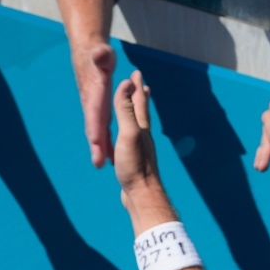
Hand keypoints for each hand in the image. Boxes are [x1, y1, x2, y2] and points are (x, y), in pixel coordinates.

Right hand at [74, 38, 117, 167]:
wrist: (88, 52)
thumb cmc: (99, 54)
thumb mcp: (102, 54)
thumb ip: (101, 57)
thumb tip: (100, 53)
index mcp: (95, 92)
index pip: (94, 110)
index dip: (95, 124)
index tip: (95, 140)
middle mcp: (93, 103)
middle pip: (94, 126)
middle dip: (96, 145)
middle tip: (98, 163)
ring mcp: (96, 107)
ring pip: (97, 129)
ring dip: (99, 146)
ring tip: (101, 164)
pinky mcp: (99, 109)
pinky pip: (102, 127)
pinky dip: (104, 140)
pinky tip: (109, 153)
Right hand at [112, 70, 163, 197]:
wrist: (142, 196)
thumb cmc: (134, 166)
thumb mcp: (128, 134)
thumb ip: (127, 110)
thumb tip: (127, 85)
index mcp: (140, 129)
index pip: (139, 102)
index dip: (137, 88)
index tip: (136, 73)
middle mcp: (143, 137)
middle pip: (142, 113)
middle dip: (141, 99)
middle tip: (142, 87)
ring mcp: (140, 150)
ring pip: (137, 128)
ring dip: (136, 116)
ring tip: (136, 110)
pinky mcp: (135, 162)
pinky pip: (131, 142)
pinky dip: (129, 135)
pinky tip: (128, 140)